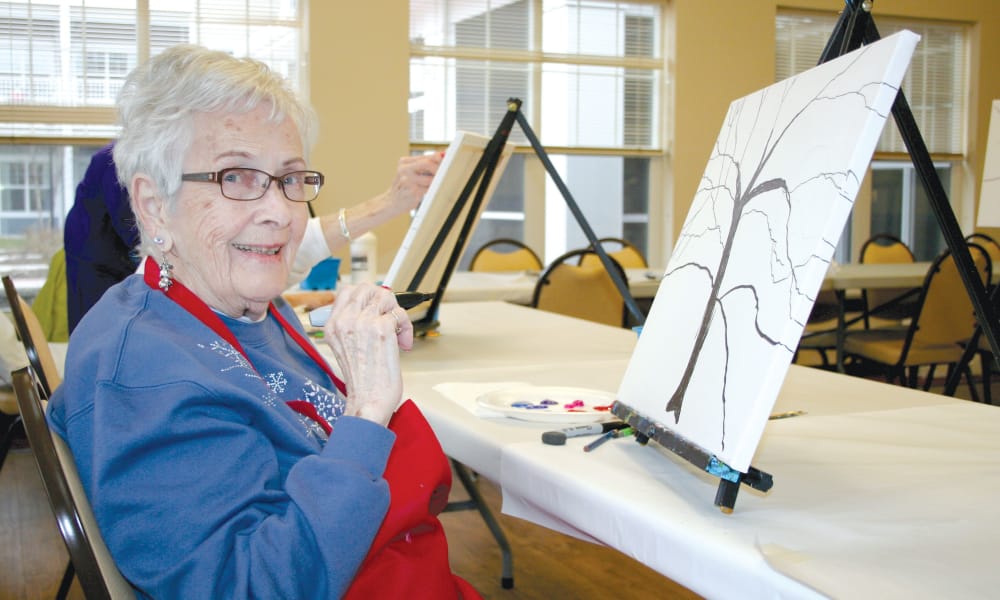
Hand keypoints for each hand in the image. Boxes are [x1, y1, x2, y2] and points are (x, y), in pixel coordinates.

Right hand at [317, 152, 442, 253]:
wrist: (390, 202)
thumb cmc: (402, 187)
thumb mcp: (408, 172)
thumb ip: (423, 165)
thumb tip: (441, 156)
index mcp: (403, 162)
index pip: (426, 157)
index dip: (438, 158)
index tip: (446, 160)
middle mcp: (404, 169)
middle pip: (428, 164)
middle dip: (439, 168)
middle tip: (444, 173)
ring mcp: (407, 181)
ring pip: (431, 178)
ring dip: (437, 181)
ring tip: (435, 183)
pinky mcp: (413, 191)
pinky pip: (429, 188)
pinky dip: (432, 189)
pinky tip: (430, 190)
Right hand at [321, 283, 412, 424]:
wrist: (367, 400)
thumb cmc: (362, 381)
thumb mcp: (345, 348)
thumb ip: (353, 327)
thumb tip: (373, 309)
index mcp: (333, 326)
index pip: (347, 291)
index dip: (367, 296)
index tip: (377, 309)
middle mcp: (345, 321)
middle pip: (368, 288)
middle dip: (384, 301)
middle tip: (390, 319)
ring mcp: (363, 323)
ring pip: (386, 297)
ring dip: (397, 314)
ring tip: (397, 333)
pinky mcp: (382, 329)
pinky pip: (400, 314)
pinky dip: (407, 328)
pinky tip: (403, 344)